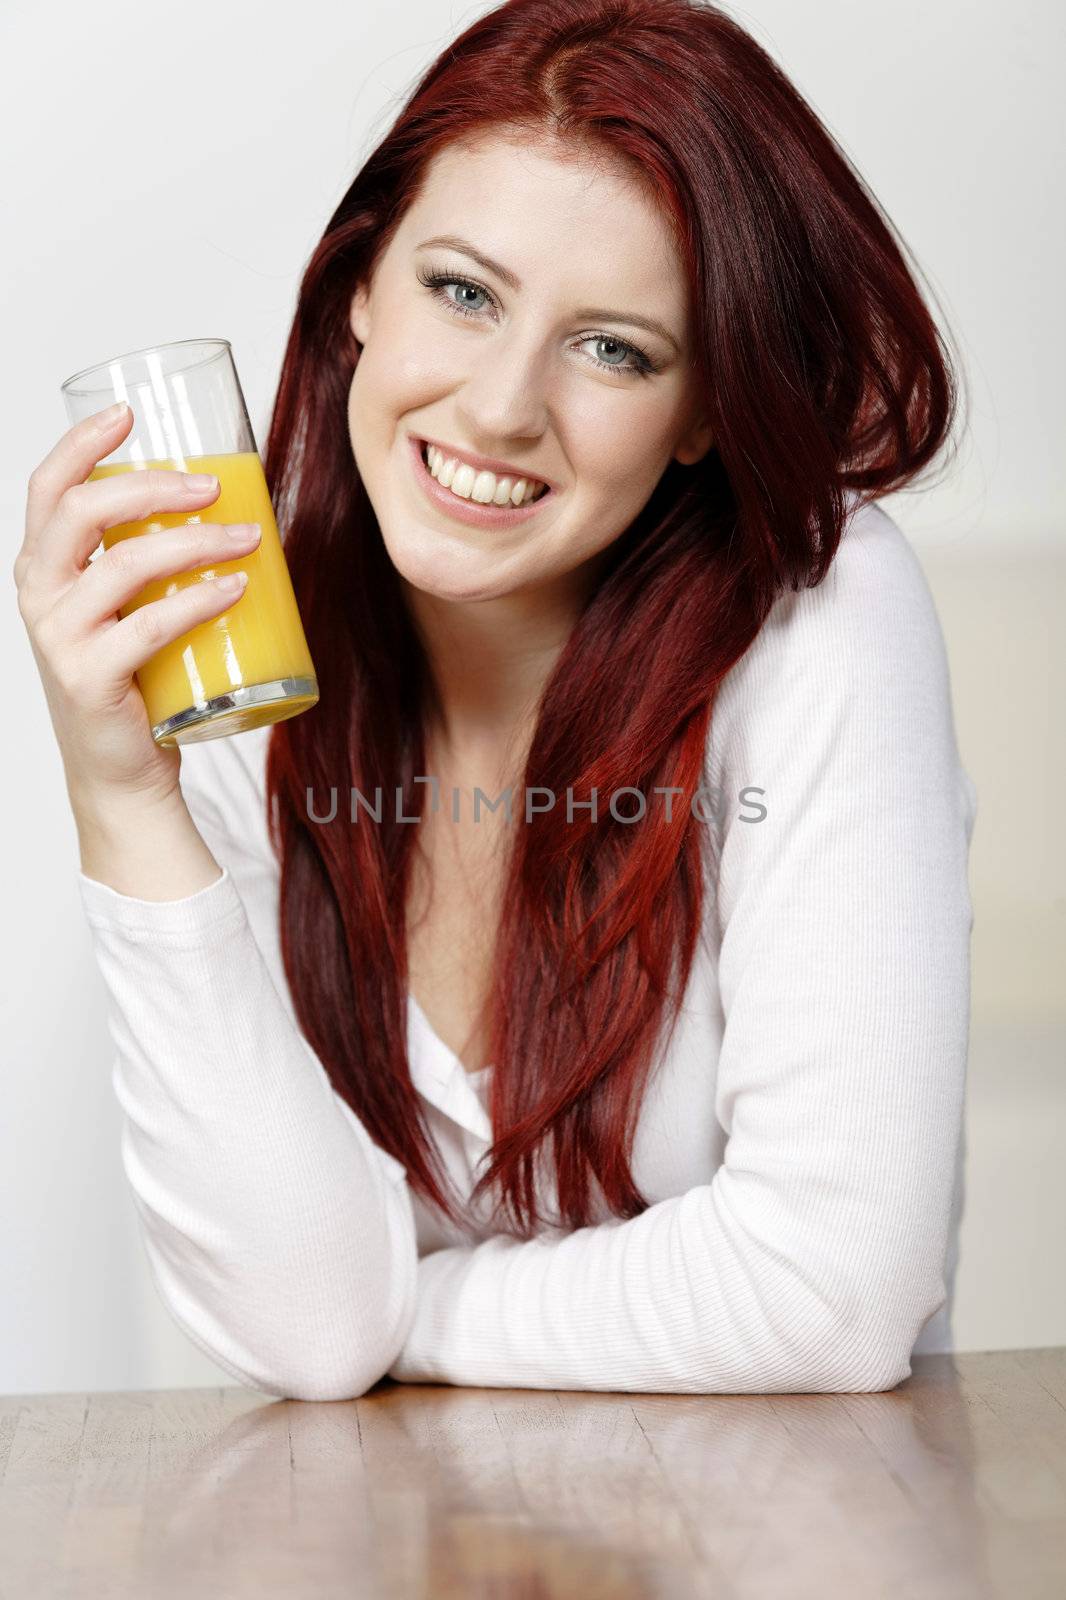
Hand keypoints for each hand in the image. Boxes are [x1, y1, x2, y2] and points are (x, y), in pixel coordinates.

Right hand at [13, 402, 261, 808]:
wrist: (122, 773)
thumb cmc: (135, 682)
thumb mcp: (128, 611)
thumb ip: (151, 565)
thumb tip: (233, 509)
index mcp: (42, 568)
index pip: (47, 489)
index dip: (81, 444)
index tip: (128, 414)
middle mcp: (39, 596)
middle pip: (82, 512)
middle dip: (153, 486)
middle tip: (214, 487)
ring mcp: (59, 638)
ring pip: (123, 565)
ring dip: (193, 541)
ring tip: (248, 538)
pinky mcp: (89, 678)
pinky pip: (148, 625)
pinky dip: (197, 601)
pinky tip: (235, 587)